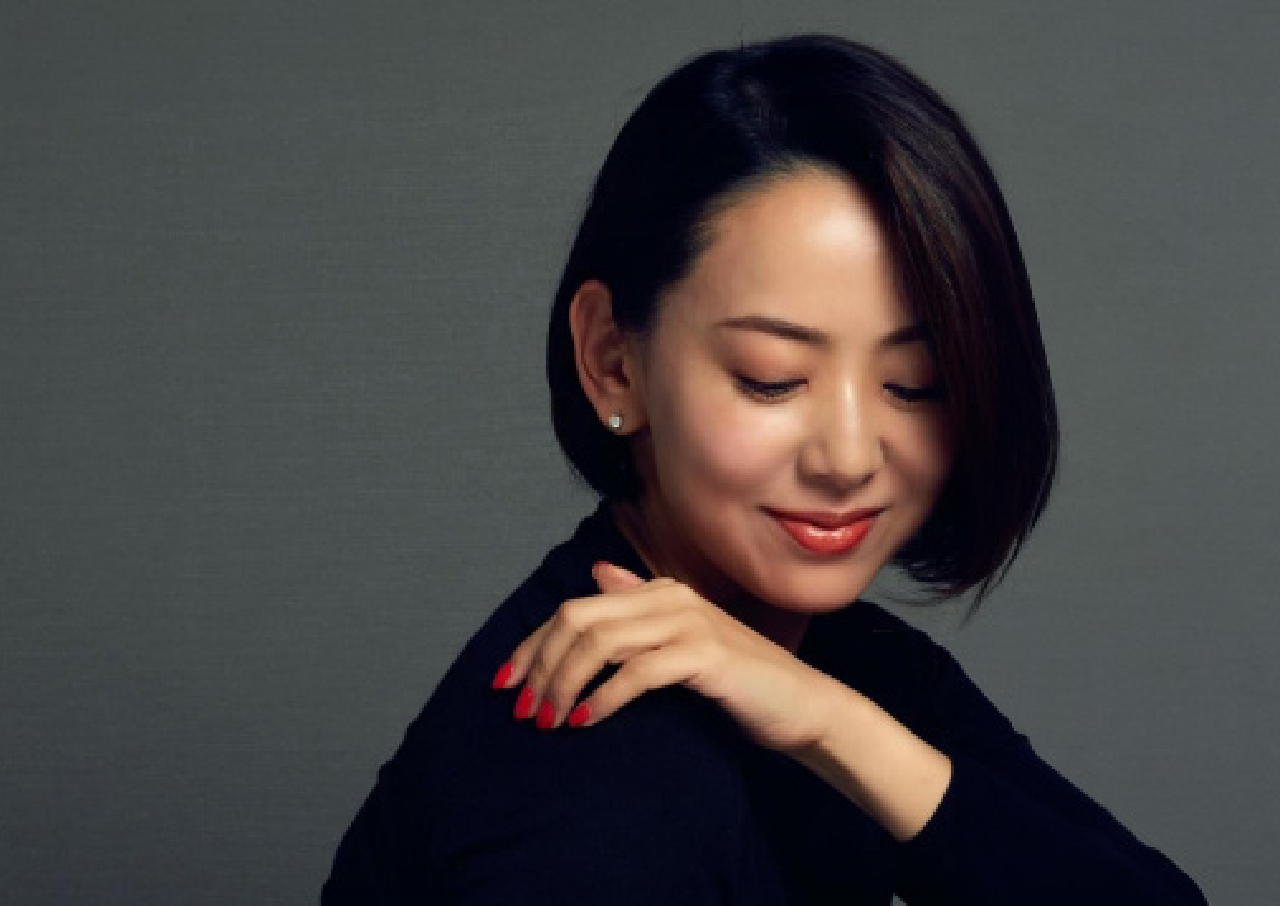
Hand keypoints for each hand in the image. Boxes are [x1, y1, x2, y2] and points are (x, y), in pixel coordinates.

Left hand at [491, 560, 839, 755]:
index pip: (574, 609)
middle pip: (577, 619)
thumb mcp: (680, 642)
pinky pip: (637, 672)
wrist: (803, 706)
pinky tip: (586, 722)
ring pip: (600, 642)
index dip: (533, 645)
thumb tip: (596, 574)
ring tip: (548, 720)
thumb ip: (638, 610)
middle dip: (539, 664)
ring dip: (564, 684)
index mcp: (659, 591)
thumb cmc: (737, 682)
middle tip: (522, 709)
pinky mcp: (705, 656)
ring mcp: (688, 623)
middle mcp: (670, 597)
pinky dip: (604, 698)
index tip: (504, 683)